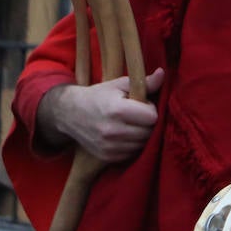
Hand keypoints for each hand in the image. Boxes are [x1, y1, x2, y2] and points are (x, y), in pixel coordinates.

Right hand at [37, 68, 165, 161]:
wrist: (68, 113)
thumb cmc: (98, 96)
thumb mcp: (119, 85)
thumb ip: (143, 82)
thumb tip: (162, 73)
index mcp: (117, 110)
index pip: (152, 117)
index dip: (150, 109)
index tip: (141, 105)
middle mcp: (113, 130)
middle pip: (149, 131)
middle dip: (147, 122)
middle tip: (136, 115)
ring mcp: (109, 146)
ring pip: (143, 144)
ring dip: (141, 134)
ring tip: (129, 123)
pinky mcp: (107, 156)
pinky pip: (132, 153)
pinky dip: (132, 144)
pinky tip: (123, 134)